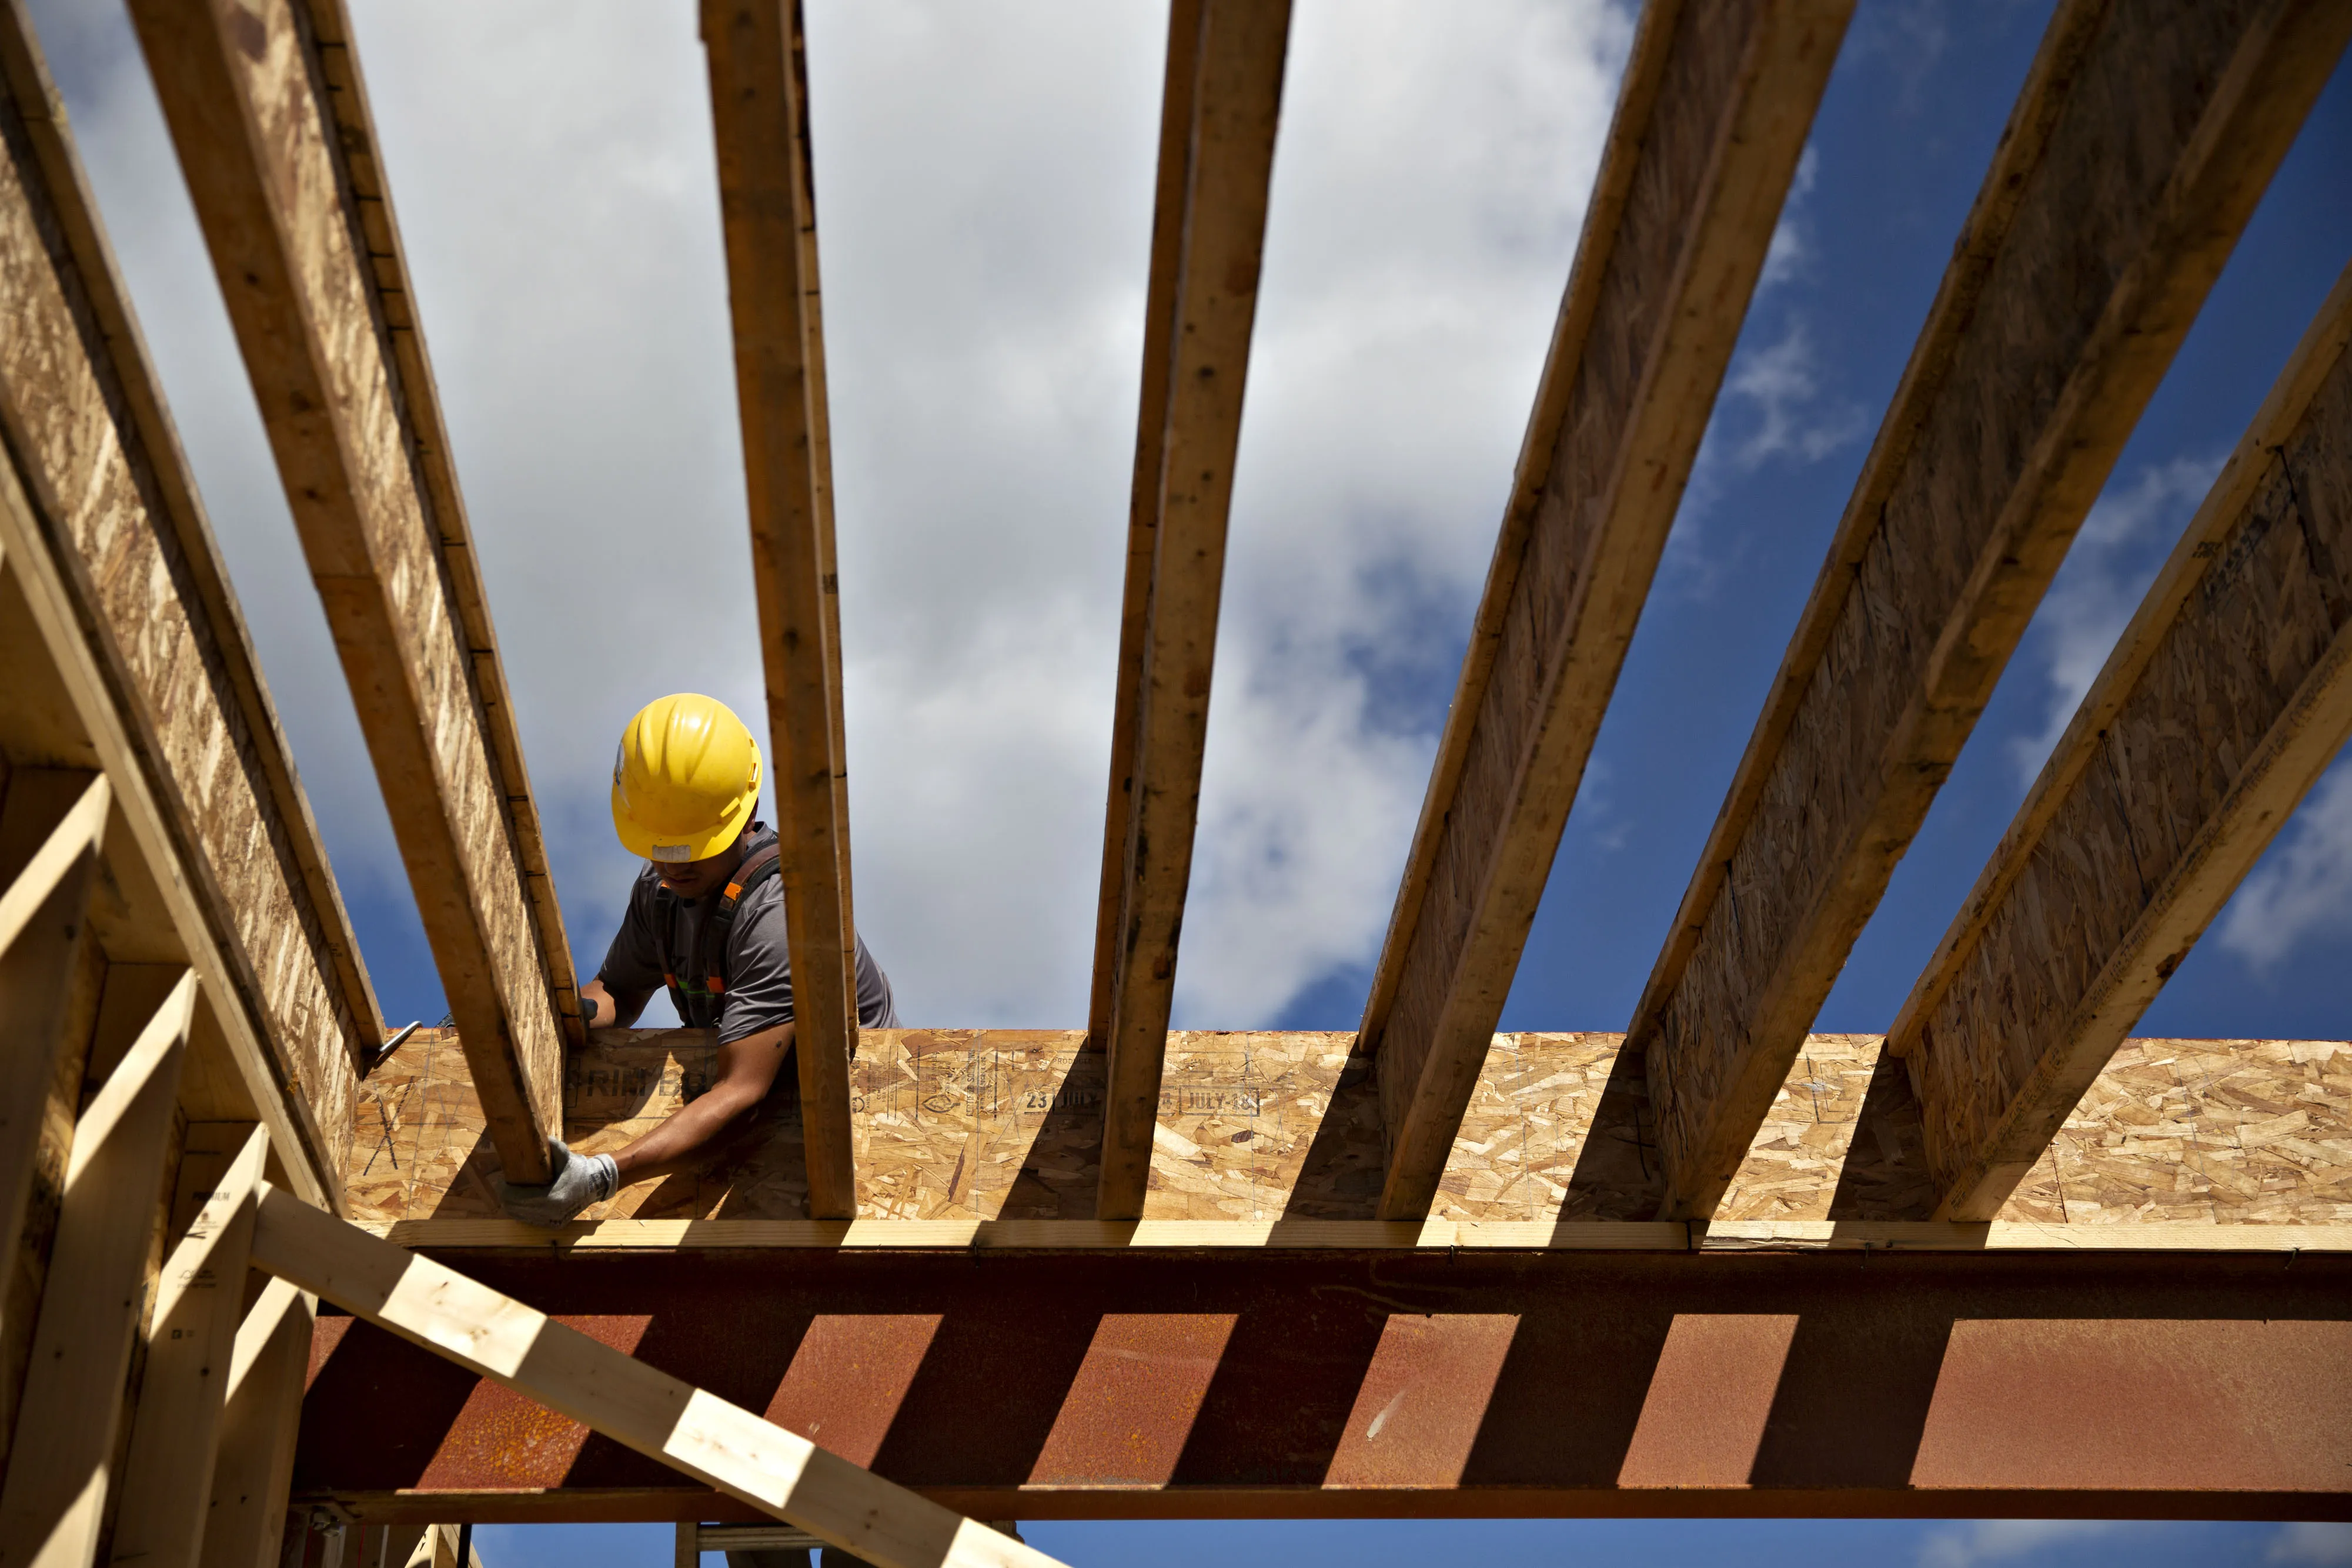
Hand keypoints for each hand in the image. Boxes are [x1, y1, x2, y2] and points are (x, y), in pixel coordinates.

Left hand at [494, 1139, 618, 1225]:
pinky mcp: (554, 1225)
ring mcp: (553, 1221)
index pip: (519, 1199)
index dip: (506, 1192)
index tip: (501, 1182)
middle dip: (507, 1199)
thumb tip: (538, 1137)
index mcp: (553, 1197)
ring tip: (510, 1194)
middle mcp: (552, 1213)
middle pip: (517, 1209)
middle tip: (503, 1187)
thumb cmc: (579, 1169)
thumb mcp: (566, 1155)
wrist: (595, 1186)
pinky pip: (532, 1220)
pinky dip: (524, 1212)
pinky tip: (521, 1203)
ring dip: (514, 1207)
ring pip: (522, 1217)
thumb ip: (553, 1146)